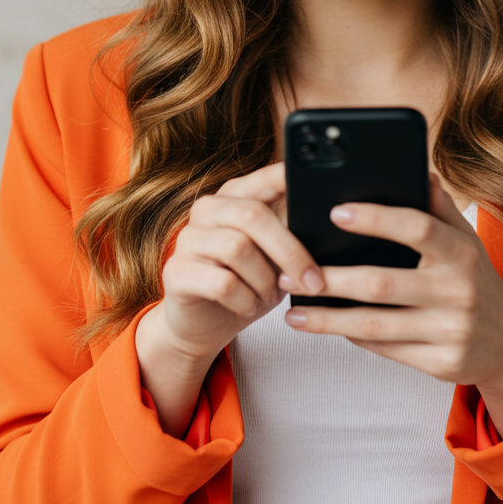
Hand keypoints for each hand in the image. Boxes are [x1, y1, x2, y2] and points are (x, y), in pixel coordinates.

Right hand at [149, 160, 325, 366]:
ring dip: (265, 280)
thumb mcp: (275, 256)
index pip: (265, 178)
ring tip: (270, 295)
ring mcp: (187, 239)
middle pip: (253, 214)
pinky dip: (245, 299)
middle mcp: (208, 209)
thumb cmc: (246, 283)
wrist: (202, 325)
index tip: (318, 187)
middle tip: (314, 281)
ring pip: (238, 248)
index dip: (288, 180)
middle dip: (290, 251)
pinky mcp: (176, 272)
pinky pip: (222, 283)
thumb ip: (291, 230)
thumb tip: (326, 217)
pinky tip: (248, 306)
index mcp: (235, 196)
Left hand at [279, 172, 502, 437]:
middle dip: (331, 279)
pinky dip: (352, 337)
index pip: (416, 228)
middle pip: (381, 284)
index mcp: (461, 252)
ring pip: (374, 325)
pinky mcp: (441, 364)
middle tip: (291, 274)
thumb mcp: (466, 240)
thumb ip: (438, 206)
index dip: (375, 219)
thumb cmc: (476, 280)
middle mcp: (458, 291)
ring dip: (328, 319)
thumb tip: (417, 168)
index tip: (335, 211)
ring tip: (294, 313)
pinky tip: (327, 327)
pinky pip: (385, 349)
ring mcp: (450, 330)